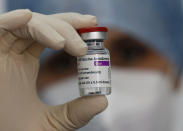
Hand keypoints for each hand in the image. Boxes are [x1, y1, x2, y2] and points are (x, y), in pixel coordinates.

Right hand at [0, 9, 106, 130]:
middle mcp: (15, 53)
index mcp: (27, 64)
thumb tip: (103, 101)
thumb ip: (76, 113)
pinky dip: (11, 21)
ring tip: (66, 44)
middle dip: (68, 23)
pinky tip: (27, 17)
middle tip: (90, 24)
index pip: (52, 37)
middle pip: (44, 26)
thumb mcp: (53, 123)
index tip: (93, 31)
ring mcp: (1, 52)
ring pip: (27, 25)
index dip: (73, 31)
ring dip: (50, 28)